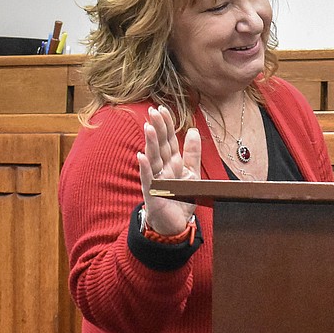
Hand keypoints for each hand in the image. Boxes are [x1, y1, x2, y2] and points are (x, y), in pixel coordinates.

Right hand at [137, 106, 199, 234]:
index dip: (167, 125)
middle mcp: (162, 168)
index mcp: (172, 162)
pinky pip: (148, 179)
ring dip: (151, 143)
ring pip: (153, 158)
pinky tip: (141, 156)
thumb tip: (192, 130)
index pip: (169, 139)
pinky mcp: (152, 193)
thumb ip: (192, 152)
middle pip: (160, 145)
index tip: (162, 108)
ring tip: (148, 127)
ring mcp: (155, 180)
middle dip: (157, 128)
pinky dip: (145, 168)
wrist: (175, 224)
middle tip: (153, 111)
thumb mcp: (192, 173)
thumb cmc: (180, 198)